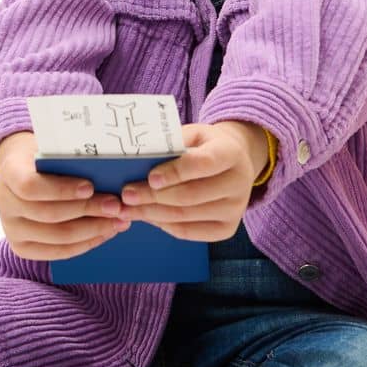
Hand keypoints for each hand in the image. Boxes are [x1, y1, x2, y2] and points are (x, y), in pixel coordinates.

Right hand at [0, 131, 132, 260]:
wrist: (20, 175)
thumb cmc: (42, 161)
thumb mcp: (50, 152)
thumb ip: (69, 162)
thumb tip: (107, 174)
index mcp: (9, 174)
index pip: (31, 186)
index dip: (61, 190)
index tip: (90, 187)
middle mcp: (5, 205)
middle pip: (49, 215)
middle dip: (88, 211)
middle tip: (116, 206)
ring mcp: (12, 230)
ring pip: (57, 237)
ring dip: (93, 230)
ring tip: (118, 222)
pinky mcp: (22, 248)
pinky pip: (58, 252)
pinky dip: (85, 244)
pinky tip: (104, 233)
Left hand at [115, 121, 265, 241]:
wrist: (236, 163)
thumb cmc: (206, 146)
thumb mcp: (193, 134)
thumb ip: (171, 143)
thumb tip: (137, 157)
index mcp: (230, 153)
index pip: (203, 164)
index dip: (175, 172)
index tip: (150, 178)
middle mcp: (239, 183)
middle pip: (190, 195)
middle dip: (153, 197)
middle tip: (127, 195)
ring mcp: (235, 209)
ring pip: (185, 216)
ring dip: (152, 214)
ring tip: (129, 208)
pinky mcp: (227, 228)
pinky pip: (188, 232)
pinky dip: (163, 225)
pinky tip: (147, 216)